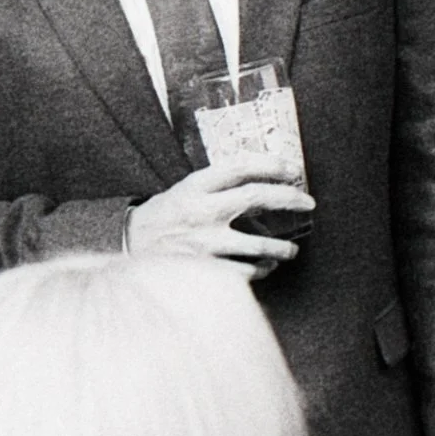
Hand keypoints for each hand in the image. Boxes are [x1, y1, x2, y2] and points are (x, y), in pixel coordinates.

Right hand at [124, 155, 314, 279]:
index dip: (271, 163)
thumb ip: (216, 187)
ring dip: (282, 248)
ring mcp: (203, 243)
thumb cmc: (162, 218)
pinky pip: (245, 272)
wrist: (127, 247)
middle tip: (307, 202)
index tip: (292, 167)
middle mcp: (201, 212)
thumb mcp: (183, 192)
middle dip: (289, 198)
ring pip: (259, 244)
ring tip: (290, 250)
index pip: (240, 166)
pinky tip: (264, 267)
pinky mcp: (204, 269)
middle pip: (257, 198)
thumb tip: (262, 182)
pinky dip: (260, 270)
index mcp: (194, 187)